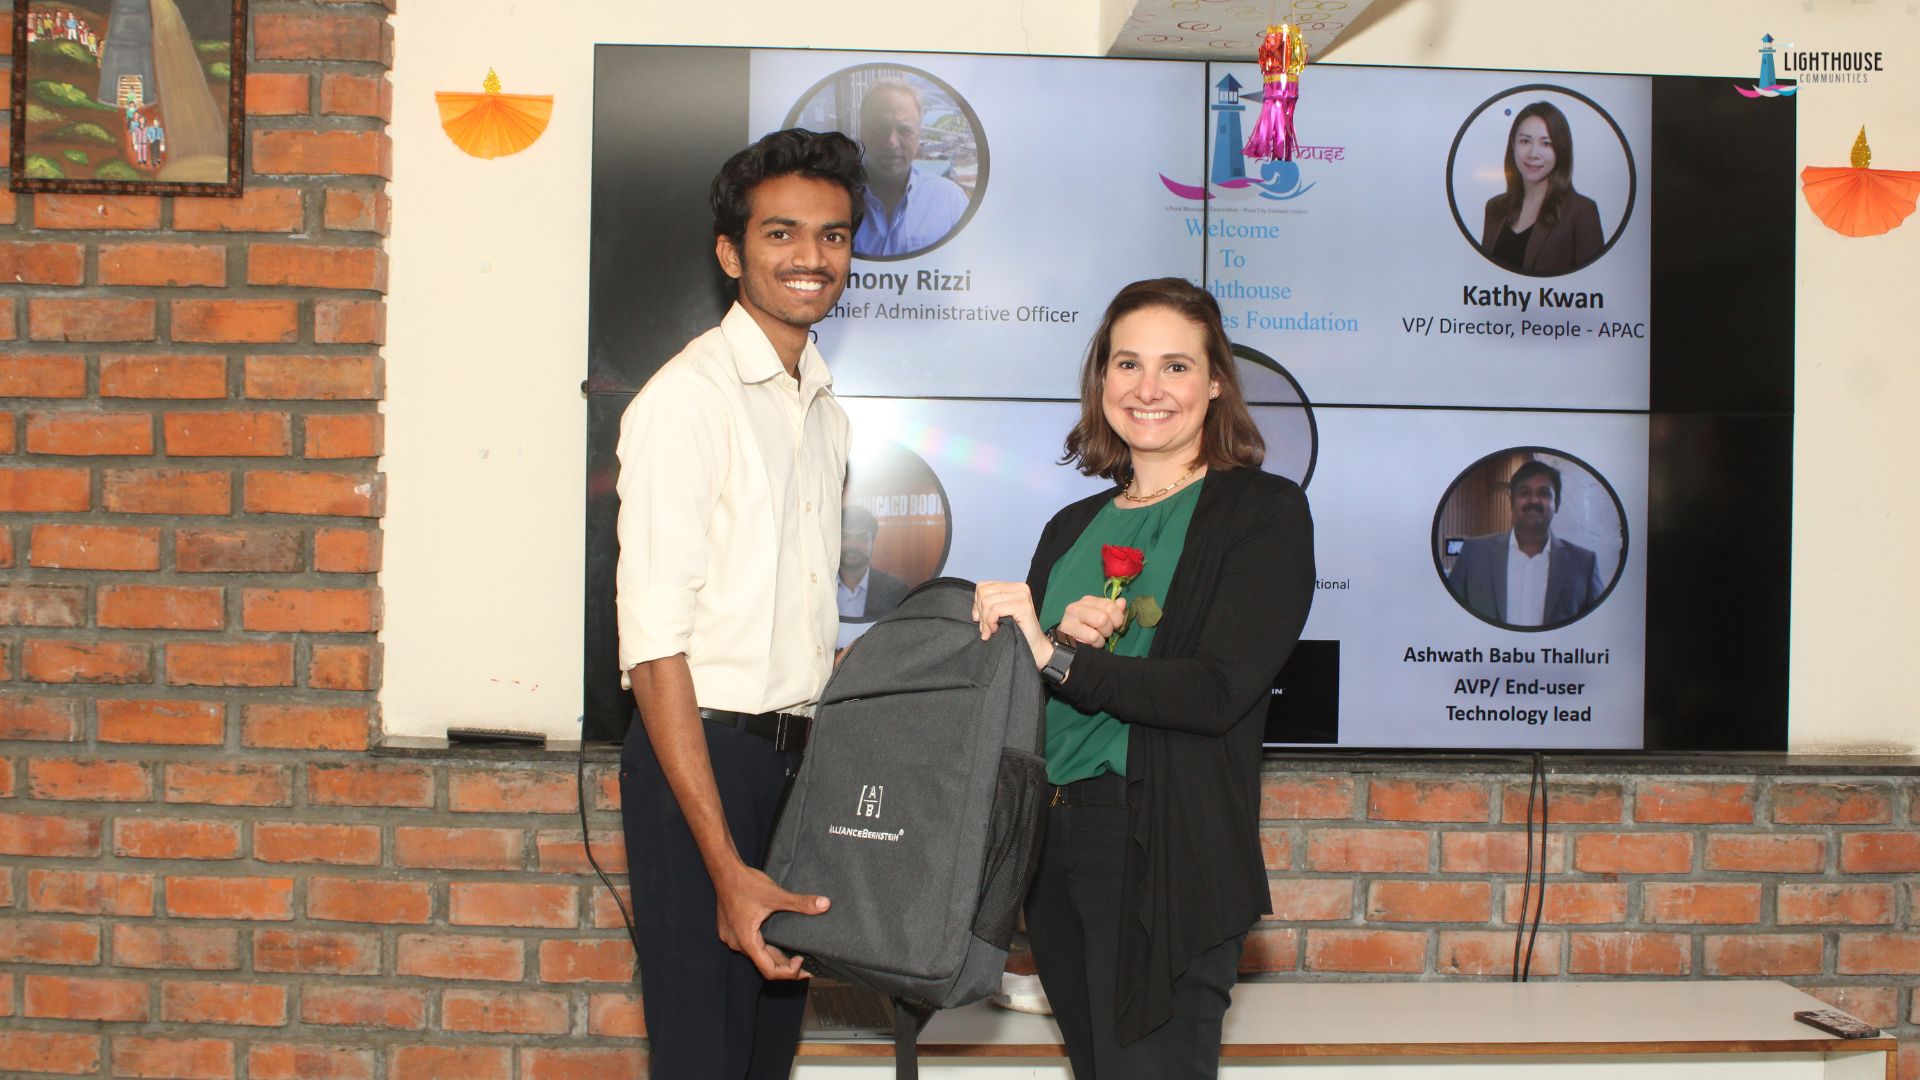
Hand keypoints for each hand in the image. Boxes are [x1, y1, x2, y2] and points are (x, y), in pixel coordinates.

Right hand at [714, 863, 829, 979]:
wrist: (724, 871)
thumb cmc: (745, 883)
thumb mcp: (776, 895)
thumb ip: (800, 903)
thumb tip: (825, 904)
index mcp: (747, 940)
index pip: (769, 971)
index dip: (788, 972)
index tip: (802, 961)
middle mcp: (737, 943)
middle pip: (764, 964)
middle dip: (786, 966)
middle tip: (805, 962)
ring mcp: (732, 938)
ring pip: (757, 954)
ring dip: (775, 955)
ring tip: (794, 953)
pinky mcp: (731, 930)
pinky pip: (750, 944)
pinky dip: (765, 945)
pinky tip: (777, 939)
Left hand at [972, 581, 1049, 668]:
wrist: (1034, 647)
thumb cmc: (1016, 632)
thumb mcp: (999, 614)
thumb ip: (989, 605)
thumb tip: (975, 609)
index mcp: (1013, 586)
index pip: (983, 586)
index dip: (976, 603)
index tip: (978, 619)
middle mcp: (1019, 587)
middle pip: (983, 592)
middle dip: (980, 612)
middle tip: (984, 628)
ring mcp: (1022, 595)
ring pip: (988, 601)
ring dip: (985, 620)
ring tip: (989, 631)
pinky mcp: (1023, 606)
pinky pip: (995, 610)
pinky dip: (990, 622)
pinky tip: (995, 630)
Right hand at [1058, 595, 1125, 646]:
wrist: (1065, 644)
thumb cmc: (1086, 631)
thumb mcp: (1102, 618)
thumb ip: (1113, 610)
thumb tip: (1122, 602)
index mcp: (1087, 601)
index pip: (1110, 605)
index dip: (1118, 618)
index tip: (1115, 626)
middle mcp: (1077, 606)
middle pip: (1105, 614)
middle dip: (1109, 628)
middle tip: (1104, 633)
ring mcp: (1070, 618)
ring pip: (1101, 621)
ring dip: (1103, 636)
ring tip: (1097, 639)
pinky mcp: (1067, 631)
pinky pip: (1093, 636)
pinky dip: (1096, 643)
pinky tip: (1090, 644)